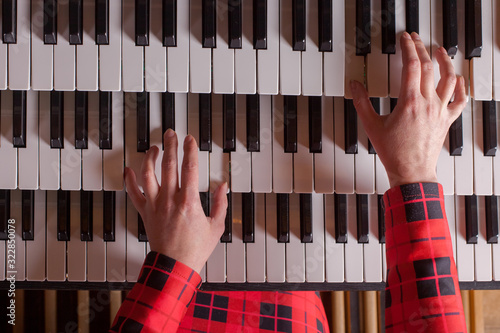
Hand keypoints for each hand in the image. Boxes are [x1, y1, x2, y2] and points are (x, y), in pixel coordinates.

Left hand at [124, 130, 227, 272]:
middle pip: (168, 165)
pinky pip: (133, 194)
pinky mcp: (145, 213)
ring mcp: (155, 205)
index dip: (190, 150)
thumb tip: (223, 186)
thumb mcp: (216, 226)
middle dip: (170, 146)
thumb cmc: (195, 248)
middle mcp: (170, 199)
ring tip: (155, 148)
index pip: (189, 168)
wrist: (175, 266)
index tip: (190, 139)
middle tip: (171, 133)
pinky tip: (129, 170)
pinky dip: (129, 180)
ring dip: (150, 158)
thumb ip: (220, 204)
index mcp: (189, 201)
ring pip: (148, 175)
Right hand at [351, 32, 466, 187]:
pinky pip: (459, 100)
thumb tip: (355, 86)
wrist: (411, 171)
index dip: (408, 48)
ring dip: (445, 61)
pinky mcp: (447, 120)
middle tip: (415, 40)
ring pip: (449, 79)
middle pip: (429, 67)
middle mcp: (428, 103)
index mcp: (409, 102)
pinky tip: (458, 79)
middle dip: (421, 49)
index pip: (411, 66)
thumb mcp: (371, 126)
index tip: (404, 40)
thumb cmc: (393, 152)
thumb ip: (362, 103)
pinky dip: (460, 87)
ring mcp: (440, 111)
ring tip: (439, 50)